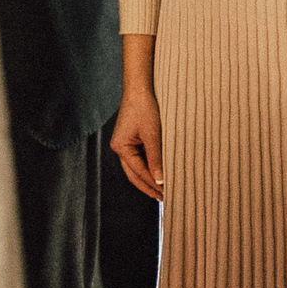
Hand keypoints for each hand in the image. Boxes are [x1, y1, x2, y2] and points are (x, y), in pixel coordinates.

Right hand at [111, 86, 163, 200]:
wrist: (139, 89)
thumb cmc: (144, 108)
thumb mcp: (152, 134)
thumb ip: (156, 158)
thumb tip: (160, 180)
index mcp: (121, 147)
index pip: (139, 172)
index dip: (153, 183)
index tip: (166, 193)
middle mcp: (119, 148)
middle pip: (134, 174)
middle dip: (148, 187)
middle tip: (163, 199)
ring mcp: (124, 144)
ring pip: (135, 169)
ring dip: (148, 179)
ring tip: (161, 190)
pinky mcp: (130, 140)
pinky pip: (138, 159)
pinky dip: (148, 168)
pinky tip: (157, 173)